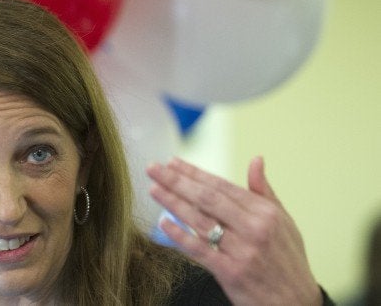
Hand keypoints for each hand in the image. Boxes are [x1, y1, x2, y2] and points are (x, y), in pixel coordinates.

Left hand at [147, 157, 321, 305]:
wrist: (295, 303)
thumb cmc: (287, 260)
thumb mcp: (284, 222)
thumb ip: (264, 191)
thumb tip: (256, 159)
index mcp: (264, 212)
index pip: (221, 186)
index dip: (194, 173)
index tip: (172, 162)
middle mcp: (253, 228)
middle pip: (207, 199)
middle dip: (177, 181)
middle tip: (153, 168)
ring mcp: (241, 251)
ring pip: (200, 221)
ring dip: (173, 203)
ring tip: (154, 189)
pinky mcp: (231, 272)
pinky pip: (200, 250)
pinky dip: (180, 236)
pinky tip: (164, 224)